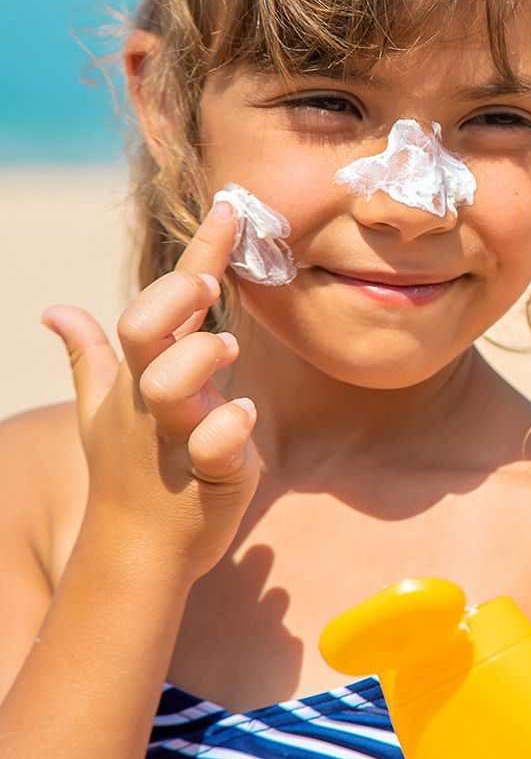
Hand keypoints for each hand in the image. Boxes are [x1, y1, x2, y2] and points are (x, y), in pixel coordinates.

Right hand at [42, 200, 260, 579]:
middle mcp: (154, 400)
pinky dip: (230, 429)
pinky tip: (245, 418)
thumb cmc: (128, 471)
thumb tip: (56, 312)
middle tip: (206, 285)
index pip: (161, 303)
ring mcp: (177, 436)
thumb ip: (90, 358)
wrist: (136, 551)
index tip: (232, 207)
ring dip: (200, 360)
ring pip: (173, 388)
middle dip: (173, 305)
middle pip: (146, 337)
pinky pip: (216, 446)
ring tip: (229, 349)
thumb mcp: (103, 412)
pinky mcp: (210, 475)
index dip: (198, 254)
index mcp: (141, 376)